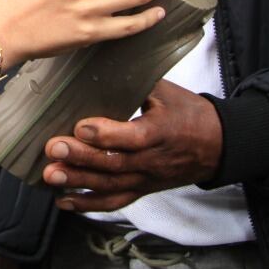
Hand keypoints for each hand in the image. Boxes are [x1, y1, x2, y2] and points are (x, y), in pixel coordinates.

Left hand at [40, 80, 223, 211]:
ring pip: (110, 185)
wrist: (218, 146)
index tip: (80, 126)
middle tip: (53, 148)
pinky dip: (88, 204)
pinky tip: (64, 200)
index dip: (106, 134)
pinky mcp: (142, 190)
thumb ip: (137, 83)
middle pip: (114, 163)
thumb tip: (103, 64)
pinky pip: (115, 201)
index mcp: (161, 132)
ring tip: (50, 175)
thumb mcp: (168, 93)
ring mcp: (146, 179)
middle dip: (81, 158)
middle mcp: (152, 160)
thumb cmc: (190, 114)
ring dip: (78, 182)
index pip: (133, 137)